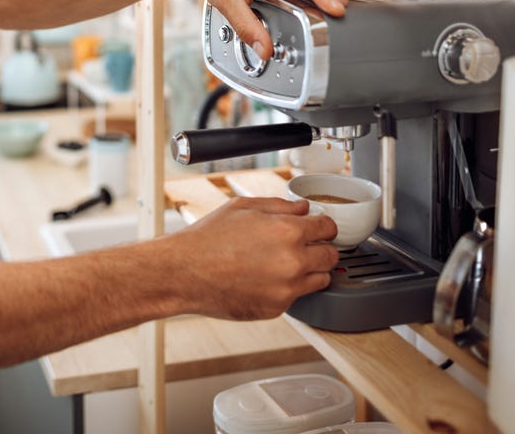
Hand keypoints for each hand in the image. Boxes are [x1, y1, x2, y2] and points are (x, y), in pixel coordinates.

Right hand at [154, 196, 339, 320]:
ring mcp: (286, 288)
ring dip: (310, 271)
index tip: (317, 230)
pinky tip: (265, 279)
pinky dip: (287, 288)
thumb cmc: (207, 239)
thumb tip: (303, 208)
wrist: (183, 273)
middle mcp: (293, 261)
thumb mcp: (242, 208)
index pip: (329, 228)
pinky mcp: (277, 308)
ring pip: (321, 280)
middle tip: (303, 247)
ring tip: (284, 265)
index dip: (323, 227)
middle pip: (331, 256)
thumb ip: (279, 206)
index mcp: (287, 231)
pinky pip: (296, 296)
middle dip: (321, 249)